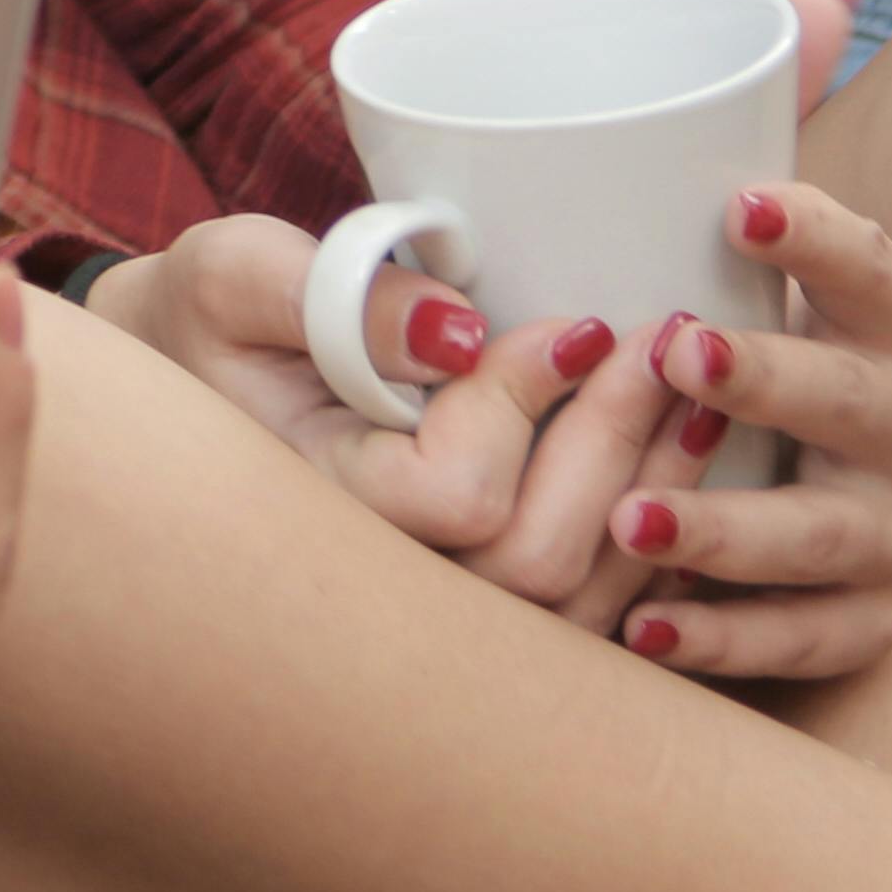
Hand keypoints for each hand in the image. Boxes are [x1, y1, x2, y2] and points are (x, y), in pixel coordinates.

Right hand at [87, 216, 696, 603]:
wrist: (192, 383)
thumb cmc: (212, 319)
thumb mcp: (239, 275)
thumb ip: (335, 296)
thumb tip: (461, 333)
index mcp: (320, 504)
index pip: (456, 495)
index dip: (522, 404)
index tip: (572, 322)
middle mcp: (385, 583)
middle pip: (538, 562)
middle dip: (618, 440)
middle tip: (664, 337)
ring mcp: (443, 616)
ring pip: (585, 602)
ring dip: (663, 490)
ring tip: (699, 392)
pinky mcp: (493, 616)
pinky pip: (604, 616)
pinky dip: (663, 541)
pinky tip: (684, 463)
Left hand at [602, 185, 891, 682]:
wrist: (763, 476)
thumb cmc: (735, 332)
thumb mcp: (736, 243)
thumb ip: (759, 118)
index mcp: (886, 325)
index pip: (874, 270)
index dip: (819, 237)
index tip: (733, 206)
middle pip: (856, 401)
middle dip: (772, 379)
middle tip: (674, 350)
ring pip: (828, 535)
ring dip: (733, 529)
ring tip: (630, 517)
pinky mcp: (866, 617)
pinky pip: (809, 639)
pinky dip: (728, 637)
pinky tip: (645, 625)